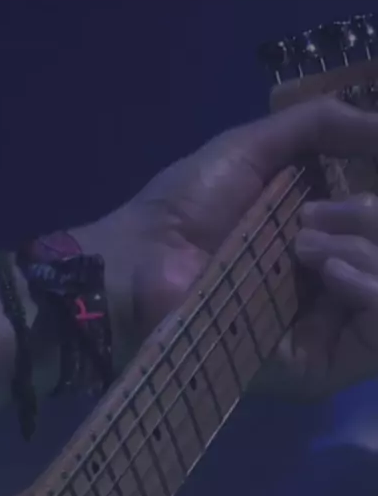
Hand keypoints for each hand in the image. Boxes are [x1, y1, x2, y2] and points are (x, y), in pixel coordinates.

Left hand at [94, 97, 377, 395]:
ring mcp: (330, 334)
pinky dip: (375, 291)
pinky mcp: (319, 368)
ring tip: (305, 244)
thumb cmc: (187, 208)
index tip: (368, 170)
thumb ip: (323, 126)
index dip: (376, 204)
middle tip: (307, 219)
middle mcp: (335, 290)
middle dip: (368, 219)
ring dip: (368, 250)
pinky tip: (334, 270)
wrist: (141, 263)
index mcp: (326, 243)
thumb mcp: (256, 148)